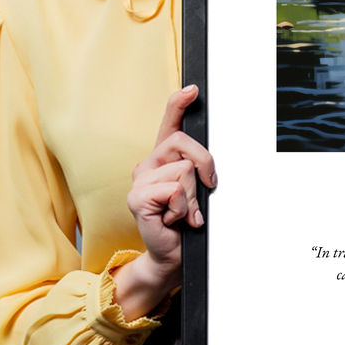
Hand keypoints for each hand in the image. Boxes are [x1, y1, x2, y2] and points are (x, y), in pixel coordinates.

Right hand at [112, 85, 216, 319]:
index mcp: (163, 158)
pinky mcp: (137, 198)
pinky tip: (174, 219)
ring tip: (184, 212)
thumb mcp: (197, 190)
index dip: (179, 103)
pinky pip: (174, 190)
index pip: (169, 123)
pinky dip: (183, 208)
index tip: (193, 89)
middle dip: (205, 165)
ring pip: (183, 170)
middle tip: (205, 189)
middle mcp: (148, 164)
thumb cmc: (186, 221)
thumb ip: (198, 170)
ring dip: (193, 196)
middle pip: (183, 143)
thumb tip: (208, 162)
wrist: (173, 254)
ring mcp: (140, 180)